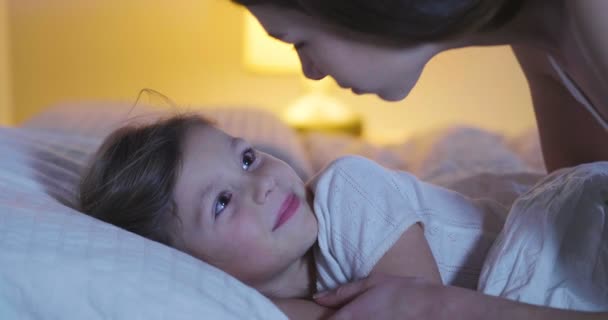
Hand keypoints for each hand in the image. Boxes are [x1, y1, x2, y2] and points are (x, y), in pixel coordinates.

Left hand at [313, 274, 468, 319]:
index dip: (323, 318)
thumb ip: (342, 292)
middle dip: (339, 317)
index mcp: (350, 315)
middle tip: (358, 309)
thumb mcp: (371, 283)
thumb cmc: (403, 291)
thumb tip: (317, 297)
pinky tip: (378, 316)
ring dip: (354, 319)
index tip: (320, 315)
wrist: (434, 309)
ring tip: (370, 312)